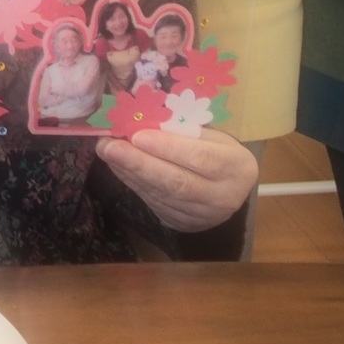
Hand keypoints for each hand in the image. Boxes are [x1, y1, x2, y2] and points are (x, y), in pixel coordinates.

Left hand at [96, 127, 257, 231]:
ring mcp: (201, 215)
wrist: (232, 191)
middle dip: (139, 163)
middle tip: (109, 146)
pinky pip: (154, 203)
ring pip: (161, 194)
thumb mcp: (214, 136)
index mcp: (236, 166)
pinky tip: (118, 166)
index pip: (200, 158)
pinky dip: (133, 183)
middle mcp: (222, 196)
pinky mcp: (182, 224)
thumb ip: (184, 130)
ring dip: (129, 172)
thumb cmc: (220, 152)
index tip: (138, 135)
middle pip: (176, 182)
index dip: (168, 147)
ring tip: (107, 151)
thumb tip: (143, 119)